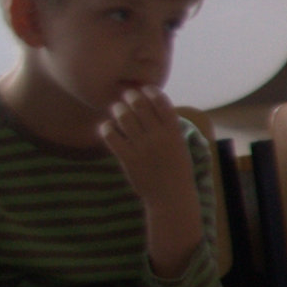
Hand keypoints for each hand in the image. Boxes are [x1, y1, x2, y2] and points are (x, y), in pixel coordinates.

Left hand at [99, 90, 202, 269]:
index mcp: (174, 132)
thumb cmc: (177, 170)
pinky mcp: (127, 158)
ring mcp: (142, 148)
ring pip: (124, 117)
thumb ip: (168, 128)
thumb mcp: (180, 146)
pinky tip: (107, 127)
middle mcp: (158, 137)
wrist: (171, 197)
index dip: (151, 91)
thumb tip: (153, 108)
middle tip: (126, 95)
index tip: (145, 89)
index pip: (162, 102)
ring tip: (117, 109)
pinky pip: (111, 136)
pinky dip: (106, 127)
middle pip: (140, 105)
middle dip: (131, 96)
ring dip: (118, 109)